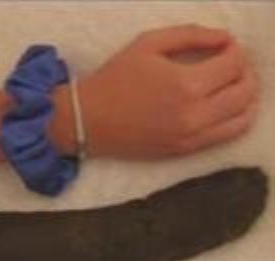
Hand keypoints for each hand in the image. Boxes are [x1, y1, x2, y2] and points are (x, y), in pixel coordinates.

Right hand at [79, 24, 259, 158]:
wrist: (89, 122)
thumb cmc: (114, 80)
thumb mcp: (148, 44)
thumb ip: (191, 35)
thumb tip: (225, 39)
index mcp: (186, 85)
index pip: (234, 64)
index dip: (235, 51)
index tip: (223, 48)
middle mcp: (194, 115)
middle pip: (245, 92)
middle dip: (244, 73)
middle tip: (228, 66)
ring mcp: (191, 138)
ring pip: (242, 118)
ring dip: (245, 98)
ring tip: (229, 87)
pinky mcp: (183, 151)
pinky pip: (225, 137)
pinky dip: (234, 120)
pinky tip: (222, 108)